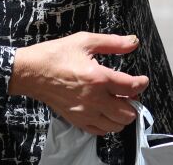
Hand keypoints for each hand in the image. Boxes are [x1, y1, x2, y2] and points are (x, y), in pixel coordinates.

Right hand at [9, 32, 148, 135]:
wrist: (30, 72)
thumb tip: (134, 42)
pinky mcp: (75, 119)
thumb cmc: (56, 54)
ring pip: (115, 125)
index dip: (142, 83)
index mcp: (99, 78)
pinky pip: (99, 130)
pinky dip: (108, 124)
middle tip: (132, 92)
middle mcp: (94, 99)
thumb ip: (113, 42)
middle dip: (135, 102)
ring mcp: (84, 112)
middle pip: (127, 112)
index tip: (143, 80)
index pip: (131, 87)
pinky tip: (107, 111)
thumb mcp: (86, 41)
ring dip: (123, 115)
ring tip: (120, 102)